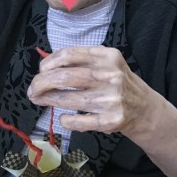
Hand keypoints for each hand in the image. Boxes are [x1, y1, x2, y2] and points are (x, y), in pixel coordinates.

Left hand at [27, 46, 151, 134]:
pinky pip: (78, 121)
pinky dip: (65, 120)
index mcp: (107, 57)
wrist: (144, 108)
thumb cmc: (118, 83)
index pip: (70, 55)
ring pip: (69, 99)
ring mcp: (111, 100)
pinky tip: (63, 117)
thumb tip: (46, 67)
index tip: (40, 71)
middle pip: (65, 77)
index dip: (49, 63)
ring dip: (48, 100)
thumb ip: (81, 61)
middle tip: (32, 89)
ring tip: (38, 99)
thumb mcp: (106, 63)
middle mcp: (111, 76)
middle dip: (42, 83)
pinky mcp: (110, 121)